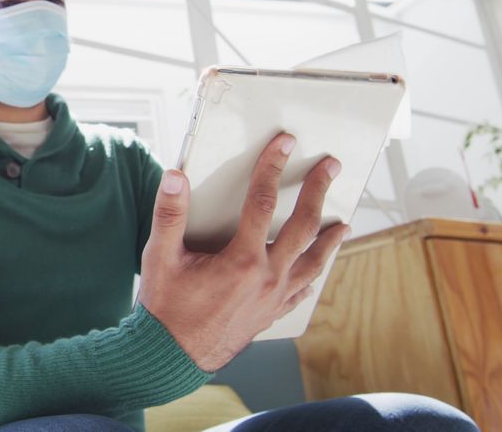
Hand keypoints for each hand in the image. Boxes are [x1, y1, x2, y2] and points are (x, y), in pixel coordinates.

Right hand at [137, 133, 349, 371]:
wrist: (172, 357)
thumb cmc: (165, 307)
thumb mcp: (159, 257)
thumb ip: (170, 215)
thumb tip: (175, 177)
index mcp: (241, 260)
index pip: (262, 202)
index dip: (272, 167)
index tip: (284, 143)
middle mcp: (266, 278)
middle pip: (303, 227)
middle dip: (318, 192)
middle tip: (331, 167)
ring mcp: (274, 298)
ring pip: (313, 262)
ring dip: (329, 238)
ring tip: (342, 222)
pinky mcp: (272, 313)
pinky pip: (303, 289)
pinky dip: (314, 273)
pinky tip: (318, 267)